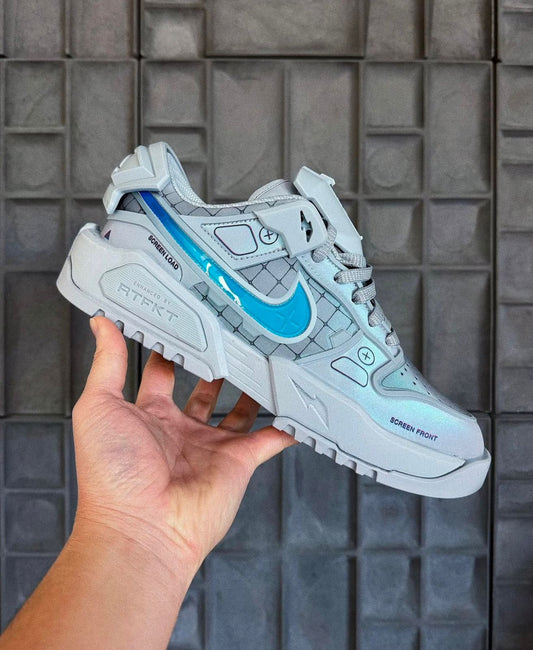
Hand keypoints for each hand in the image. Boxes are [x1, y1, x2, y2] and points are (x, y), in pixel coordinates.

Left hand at [72, 316, 295, 577]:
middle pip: (205, 390)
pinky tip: (297, 409)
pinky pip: (269, 440)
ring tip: (265, 361)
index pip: (163, 373)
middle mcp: (181, 430)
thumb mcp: (99, 406)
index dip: (174, 349)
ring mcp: (212, 446)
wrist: (142, 528)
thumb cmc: (112, 474)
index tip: (189, 322)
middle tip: (234, 338)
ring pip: (239, 411)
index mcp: (148, 415)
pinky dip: (285, 427)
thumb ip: (108, 363)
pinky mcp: (239, 462)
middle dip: (218, 366)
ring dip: (252, 390)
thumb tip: (102, 322)